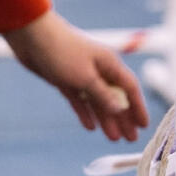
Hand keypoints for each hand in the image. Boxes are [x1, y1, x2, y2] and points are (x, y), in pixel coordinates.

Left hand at [4, 10, 149, 141]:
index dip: (138, 107)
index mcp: (109, 64)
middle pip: (116, 98)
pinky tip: (91, 127)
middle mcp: (99, 70)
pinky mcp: (66, 80)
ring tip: (114, 138)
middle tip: (131, 139)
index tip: (144, 125)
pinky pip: (80, 100)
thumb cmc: (61, 51)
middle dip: (124, 118)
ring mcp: (82, 76)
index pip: (130, 88)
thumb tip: (119, 109)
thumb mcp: (85, 77)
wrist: (31, 36)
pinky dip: (86, 113)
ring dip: (107, 119)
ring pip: (98, 102)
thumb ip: (103, 94)